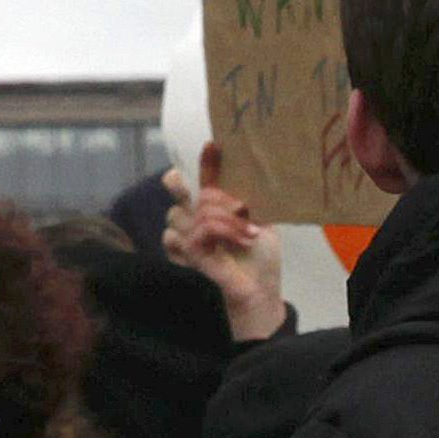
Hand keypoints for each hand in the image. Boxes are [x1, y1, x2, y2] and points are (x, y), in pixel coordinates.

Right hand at [165, 147, 286, 340]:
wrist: (260, 292)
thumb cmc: (260, 259)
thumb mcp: (261, 221)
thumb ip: (248, 198)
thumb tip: (251, 169)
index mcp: (212, 205)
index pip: (200, 178)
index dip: (204, 162)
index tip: (213, 145)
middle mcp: (193, 216)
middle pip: (177, 188)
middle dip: (201, 191)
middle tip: (223, 199)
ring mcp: (186, 234)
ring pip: (190, 210)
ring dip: (223, 219)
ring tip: (248, 234)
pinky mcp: (187, 251)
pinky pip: (196, 230)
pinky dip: (220, 233)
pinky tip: (238, 243)